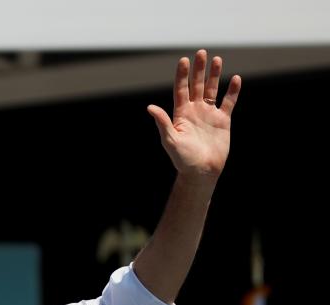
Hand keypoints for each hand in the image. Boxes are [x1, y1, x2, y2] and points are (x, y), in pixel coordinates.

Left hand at [147, 50, 240, 177]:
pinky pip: (228, 102)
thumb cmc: (183, 159)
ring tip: (217, 60)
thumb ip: (162, 122)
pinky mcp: (223, 121)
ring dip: (215, 75)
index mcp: (181, 114)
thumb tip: (150, 107)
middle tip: (201, 53)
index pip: (181, 90)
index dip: (182, 75)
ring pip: (212, 90)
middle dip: (199, 70)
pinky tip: (236, 79)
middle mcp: (195, 111)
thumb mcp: (170, 140)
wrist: (202, 171)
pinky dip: (232, 91)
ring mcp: (209, 115)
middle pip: (197, 86)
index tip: (184, 60)